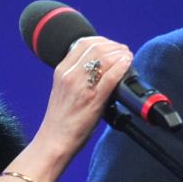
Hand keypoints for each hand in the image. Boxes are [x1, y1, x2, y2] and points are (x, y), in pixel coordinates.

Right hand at [39, 36, 133, 153]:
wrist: (55, 140)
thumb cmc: (61, 119)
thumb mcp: (63, 89)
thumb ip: (76, 76)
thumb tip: (98, 68)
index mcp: (62, 71)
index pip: (83, 43)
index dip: (102, 40)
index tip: (111, 45)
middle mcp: (70, 75)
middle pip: (96, 47)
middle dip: (114, 46)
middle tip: (123, 51)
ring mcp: (82, 86)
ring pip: (104, 58)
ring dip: (120, 54)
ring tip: (127, 56)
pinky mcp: (94, 100)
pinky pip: (111, 77)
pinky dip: (122, 66)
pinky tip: (127, 63)